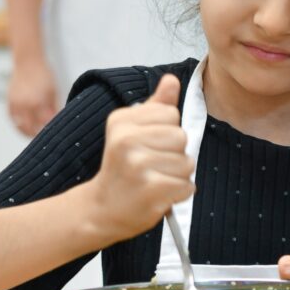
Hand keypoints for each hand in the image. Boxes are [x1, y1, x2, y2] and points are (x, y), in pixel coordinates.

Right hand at [8, 56, 59, 136]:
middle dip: (38, 136)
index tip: (55, 136)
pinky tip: (23, 128)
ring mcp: (16, 103)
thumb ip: (54, 108)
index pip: (45, 124)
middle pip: (31, 129)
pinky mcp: (9, 101)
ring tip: (33, 136)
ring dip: (26, 133)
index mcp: (39, 102)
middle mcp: (26, 104)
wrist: (28, 62)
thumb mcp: (54, 91)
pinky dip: (16, 124)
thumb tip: (57, 122)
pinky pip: (11, 118)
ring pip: (19, 126)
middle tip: (44, 140)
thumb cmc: (44, 75)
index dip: (50, 131)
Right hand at [90, 75, 191, 240]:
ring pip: (187, 163)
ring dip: (177, 176)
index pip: (171, 113)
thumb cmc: (121, 169)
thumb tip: (172, 80)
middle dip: (174, 154)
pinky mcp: (151, 189)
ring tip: (154, 181)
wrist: (102, 210)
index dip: (166, 132)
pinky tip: (158, 195)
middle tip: (151, 167)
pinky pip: (187, 185)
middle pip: (181, 137)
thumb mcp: (131, 131)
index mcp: (121, 120)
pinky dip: (178, 194)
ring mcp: (139, 164)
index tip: (146, 146)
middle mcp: (127, 139)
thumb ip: (155, 106)